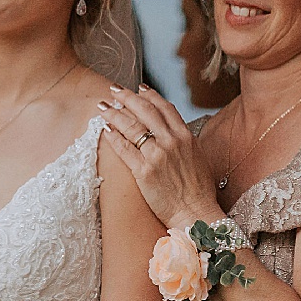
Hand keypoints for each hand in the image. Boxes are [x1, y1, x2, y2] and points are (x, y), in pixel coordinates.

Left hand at [98, 86, 221, 229]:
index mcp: (186, 136)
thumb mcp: (198, 157)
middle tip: (113, 89)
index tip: (138, 88)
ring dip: (114, 114)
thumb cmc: (198, 190)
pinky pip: (124, 149)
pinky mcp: (143, 171)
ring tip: (102, 107)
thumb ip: (185, 140)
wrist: (195, 212)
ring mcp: (157, 156)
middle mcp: (171, 142)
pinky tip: (105, 129)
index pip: (164, 107)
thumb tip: (173, 130)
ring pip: (131, 127)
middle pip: (144, 111)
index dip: (150, 95)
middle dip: (126, 97)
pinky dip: (113, 137)